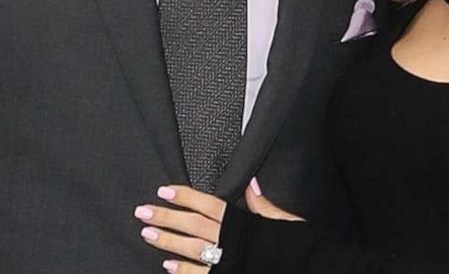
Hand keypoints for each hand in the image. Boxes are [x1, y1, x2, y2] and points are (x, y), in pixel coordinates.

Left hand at [136, 180, 304, 271]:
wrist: (306, 268)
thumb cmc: (296, 247)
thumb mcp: (284, 222)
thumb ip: (263, 204)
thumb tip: (251, 182)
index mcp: (243, 223)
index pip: (209, 205)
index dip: (186, 197)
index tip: (165, 191)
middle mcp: (231, 241)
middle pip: (192, 225)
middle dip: (166, 217)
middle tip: (142, 211)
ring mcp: (226, 262)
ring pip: (190, 249)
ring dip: (167, 241)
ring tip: (147, 234)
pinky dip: (182, 271)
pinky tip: (167, 266)